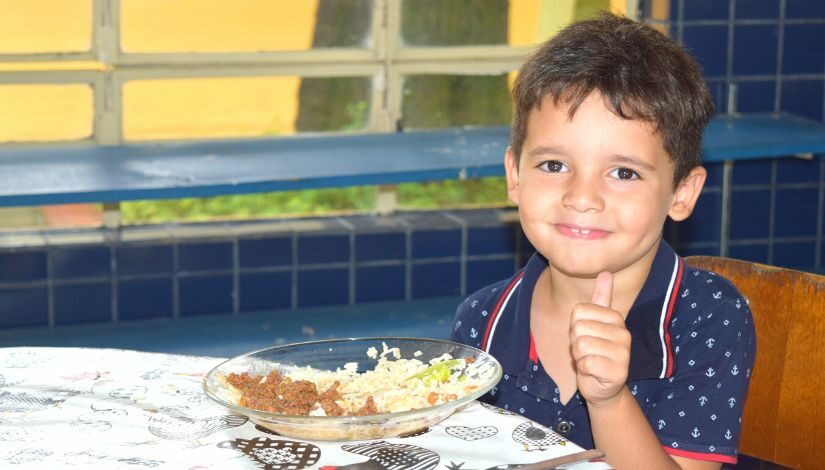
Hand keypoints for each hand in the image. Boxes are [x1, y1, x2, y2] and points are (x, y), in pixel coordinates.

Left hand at [570, 271, 630, 406]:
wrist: (603, 386)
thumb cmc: (595, 352)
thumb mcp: (595, 323)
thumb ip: (601, 298)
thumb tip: (607, 271)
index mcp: (616, 318)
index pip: (578, 311)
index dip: (574, 326)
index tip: (586, 335)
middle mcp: (623, 333)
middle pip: (578, 328)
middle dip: (575, 342)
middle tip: (588, 351)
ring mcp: (623, 353)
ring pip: (581, 345)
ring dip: (579, 356)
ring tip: (591, 360)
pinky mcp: (618, 372)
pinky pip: (586, 363)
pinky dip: (584, 369)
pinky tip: (594, 372)